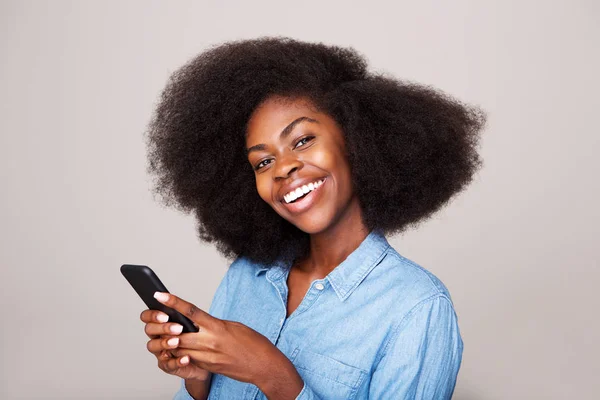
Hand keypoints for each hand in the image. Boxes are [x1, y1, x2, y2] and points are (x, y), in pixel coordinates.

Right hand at [140, 308, 210, 381]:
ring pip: (153, 346)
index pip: (147, 316)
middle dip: (162, 328)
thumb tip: (181, 306)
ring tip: (177, 342)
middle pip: (149, 329)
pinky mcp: (168, 366)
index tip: (165, 315)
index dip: (153, 315)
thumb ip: (184, 314)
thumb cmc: (196, 337)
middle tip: (178, 328)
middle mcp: (157, 337)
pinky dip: (177, 361)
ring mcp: (161, 352)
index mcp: (160, 323)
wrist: (205, 358)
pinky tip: (186, 358)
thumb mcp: (192, 322)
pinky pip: (169, 364)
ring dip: (165, 343)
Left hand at [152, 291, 281, 385]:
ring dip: (172, 342)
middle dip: (165, 328)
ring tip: (167, 335)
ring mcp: (207, 357)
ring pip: (179, 348)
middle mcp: (210, 341)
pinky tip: (182, 349)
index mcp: (217, 327)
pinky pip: (189, 359)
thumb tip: (201, 322)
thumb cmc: (253, 344)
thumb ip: (214, 324)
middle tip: (157, 321)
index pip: (190, 312)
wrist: (263, 366)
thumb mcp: (234, 326)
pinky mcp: (208, 367)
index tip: (160, 295)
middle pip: (177, 333)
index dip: (173, 302)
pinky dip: (183, 353)